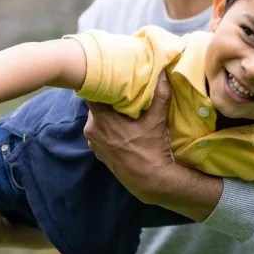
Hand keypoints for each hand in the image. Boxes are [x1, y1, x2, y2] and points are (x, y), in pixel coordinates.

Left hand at [84, 74, 175, 202]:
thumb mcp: (157, 120)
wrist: (148, 180)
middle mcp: (91, 129)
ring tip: (124, 111)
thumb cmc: (150, 149)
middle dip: (107, 99)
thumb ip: (159, 95)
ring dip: (108, 114)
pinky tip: (123, 129)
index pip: (91, 92)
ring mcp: (93, 142)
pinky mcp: (98, 152)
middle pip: (95, 105)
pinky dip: (108, 128)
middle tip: (123, 93)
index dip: (100, 83)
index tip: (112, 78)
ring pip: (97, 119)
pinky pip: (100, 132)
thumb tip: (163, 73)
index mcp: (101, 118)